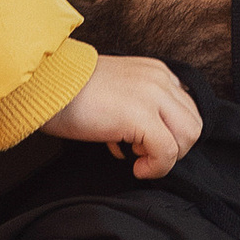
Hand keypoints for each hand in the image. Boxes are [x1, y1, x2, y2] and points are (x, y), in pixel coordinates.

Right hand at [42, 53, 202, 182]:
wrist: (45, 86)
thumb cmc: (69, 94)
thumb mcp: (114, 93)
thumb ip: (134, 111)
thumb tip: (134, 144)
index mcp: (155, 72)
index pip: (185, 109)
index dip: (169, 133)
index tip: (143, 144)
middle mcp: (160, 79)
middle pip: (194, 123)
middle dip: (174, 147)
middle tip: (144, 155)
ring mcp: (152, 95)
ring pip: (189, 136)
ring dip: (168, 157)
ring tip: (139, 160)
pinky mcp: (141, 115)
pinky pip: (167, 151)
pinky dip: (156, 167)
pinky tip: (135, 167)